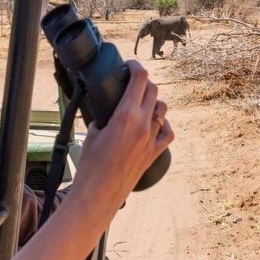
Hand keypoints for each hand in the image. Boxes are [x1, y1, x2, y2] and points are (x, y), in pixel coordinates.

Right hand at [71, 60, 173, 216]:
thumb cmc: (90, 166)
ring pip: (163, 109)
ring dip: (153, 102)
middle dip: (143, 83)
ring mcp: (151, 138)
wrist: (99, 194)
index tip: (129, 65)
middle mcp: (142, 124)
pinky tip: (155, 124)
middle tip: (132, 83)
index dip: (136, 66)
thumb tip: (103, 111)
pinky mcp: (155, 153)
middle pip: (153, 90)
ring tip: (142, 104)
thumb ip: (101, 117)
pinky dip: (164, 124)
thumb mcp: (92, 133)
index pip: (140, 78)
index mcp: (125, 115)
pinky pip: (168, 132)